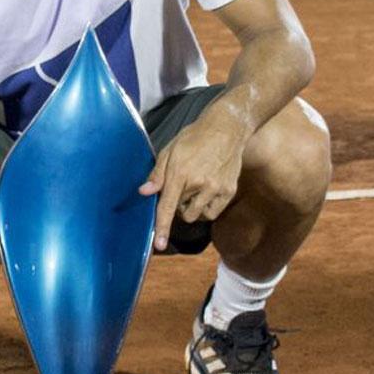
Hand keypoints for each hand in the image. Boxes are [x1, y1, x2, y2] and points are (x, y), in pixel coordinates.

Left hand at [140, 110, 248, 250]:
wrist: (226, 129)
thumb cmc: (194, 138)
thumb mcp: (170, 150)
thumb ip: (157, 174)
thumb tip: (144, 192)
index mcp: (180, 173)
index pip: (168, 206)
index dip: (162, 227)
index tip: (159, 245)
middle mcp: (199, 183)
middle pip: (181, 212)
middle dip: (178, 205)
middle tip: (181, 188)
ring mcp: (216, 188)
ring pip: (197, 215)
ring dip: (191, 208)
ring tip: (195, 188)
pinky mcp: (229, 191)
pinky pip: (212, 213)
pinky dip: (206, 208)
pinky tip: (206, 192)